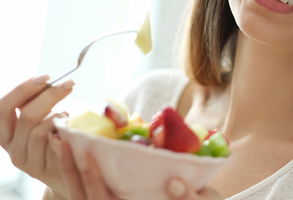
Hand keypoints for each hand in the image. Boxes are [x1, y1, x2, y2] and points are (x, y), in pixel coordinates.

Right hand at [0, 75, 74, 197]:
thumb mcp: (40, 118)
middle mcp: (12, 149)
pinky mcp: (45, 170)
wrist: (66, 170)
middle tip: (69, 83)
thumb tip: (46, 79)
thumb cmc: (54, 136)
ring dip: (59, 115)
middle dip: (50, 95)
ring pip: (40, 130)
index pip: (3, 108)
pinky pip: (54, 144)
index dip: (23, 89)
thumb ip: (37, 103)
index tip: (46, 76)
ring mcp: (27, 162)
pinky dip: (64, 129)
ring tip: (68, 112)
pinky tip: (71, 124)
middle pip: (27, 117)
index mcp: (6, 133)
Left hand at [49, 134, 221, 199]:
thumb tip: (175, 183)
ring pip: (81, 194)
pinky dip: (78, 170)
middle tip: (60, 140)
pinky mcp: (119, 196)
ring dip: (68, 169)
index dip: (93, 177)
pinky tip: (74, 149)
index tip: (87, 152)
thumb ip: (189, 198)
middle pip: (84, 197)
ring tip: (60, 141)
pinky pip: (89, 188)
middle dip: (69, 169)